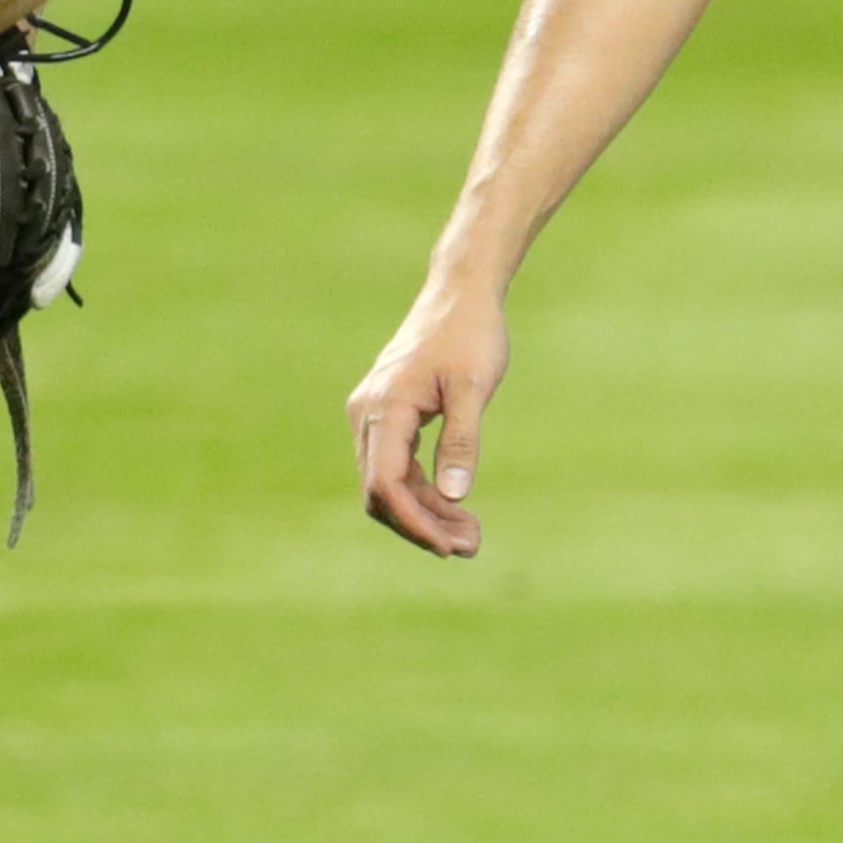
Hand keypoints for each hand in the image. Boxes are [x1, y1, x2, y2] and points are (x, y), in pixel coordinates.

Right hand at [348, 277, 509, 557]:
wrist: (460, 294)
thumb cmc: (470, 334)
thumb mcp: (474, 387)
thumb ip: (462, 439)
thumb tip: (455, 497)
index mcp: (386, 406)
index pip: (386, 483)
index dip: (414, 522)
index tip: (449, 548)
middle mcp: (368, 413)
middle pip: (381, 492)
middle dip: (422, 525)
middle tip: (472, 546)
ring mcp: (373, 415)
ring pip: (388, 484)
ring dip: (425, 514)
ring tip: (471, 536)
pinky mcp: (386, 417)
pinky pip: (395, 467)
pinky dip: (423, 492)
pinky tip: (456, 510)